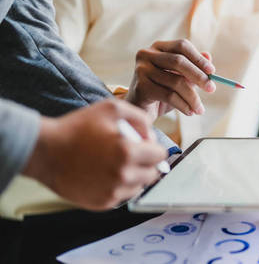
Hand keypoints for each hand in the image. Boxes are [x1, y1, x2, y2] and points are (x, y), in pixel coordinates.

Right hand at [22, 99, 167, 209]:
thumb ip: (140, 118)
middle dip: (145, 163)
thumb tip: (151, 134)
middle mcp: (123, 175)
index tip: (144, 146)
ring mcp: (113, 192)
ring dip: (133, 176)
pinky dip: (118, 187)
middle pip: (152, 174)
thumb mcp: (111, 109)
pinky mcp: (102, 203)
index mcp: (128, 152)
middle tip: (129, 155)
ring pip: (139, 186)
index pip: (160, 156)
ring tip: (114, 164)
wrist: (45, 152)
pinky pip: (122, 196)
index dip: (153, 148)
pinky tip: (103, 175)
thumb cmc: (76, 129)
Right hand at [126, 39, 215, 120]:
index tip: (212, 71)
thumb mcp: (179, 78)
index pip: (182, 46)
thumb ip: (193, 67)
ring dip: (192, 97)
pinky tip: (190, 112)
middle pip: (178, 61)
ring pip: (176, 82)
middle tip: (212, 89)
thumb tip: (209, 56)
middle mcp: (147, 54)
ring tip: (200, 108)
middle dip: (198, 76)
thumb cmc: (162, 91)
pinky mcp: (141, 86)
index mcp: (159, 47)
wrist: (141, 109)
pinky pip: (169, 95)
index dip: (198, 58)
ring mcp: (142, 69)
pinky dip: (183, 105)